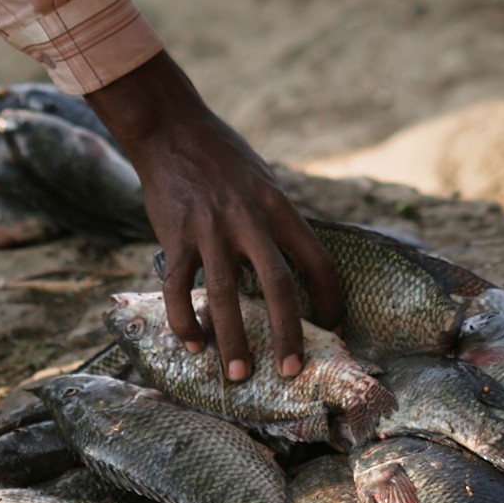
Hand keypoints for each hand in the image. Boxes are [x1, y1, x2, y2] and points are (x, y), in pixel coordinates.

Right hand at [85, 51, 343, 381]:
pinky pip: (179, 288)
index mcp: (279, 207)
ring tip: (237, 374)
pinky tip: (192, 343)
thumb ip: (278, 221)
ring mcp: (209, 230)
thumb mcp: (264, 181)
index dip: (331, 298)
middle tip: (291, 370)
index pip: (318, 260)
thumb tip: (295, 265)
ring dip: (231, 340)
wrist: (170, 129)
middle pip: (277, 286)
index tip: (333, 325)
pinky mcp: (175, 236)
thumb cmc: (223, 158)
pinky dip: (184, 320)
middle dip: (288, 334)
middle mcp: (248, 220)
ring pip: (223, 296)